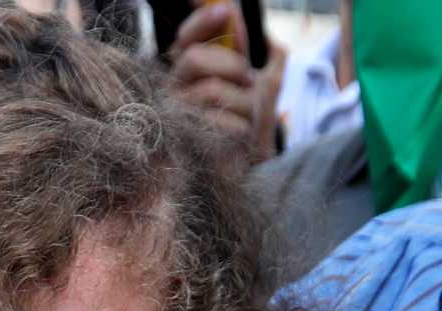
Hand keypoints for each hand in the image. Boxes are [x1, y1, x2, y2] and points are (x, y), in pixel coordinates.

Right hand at [169, 2, 275, 162]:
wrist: (249, 165)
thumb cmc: (252, 121)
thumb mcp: (268, 79)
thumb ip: (263, 50)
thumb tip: (251, 23)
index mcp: (190, 71)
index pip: (185, 38)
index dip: (201, 21)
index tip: (227, 10)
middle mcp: (173, 90)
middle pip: (193, 59)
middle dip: (230, 64)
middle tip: (248, 79)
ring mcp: (175, 117)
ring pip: (210, 91)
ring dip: (243, 103)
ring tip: (247, 118)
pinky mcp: (184, 143)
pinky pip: (218, 122)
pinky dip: (240, 128)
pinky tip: (239, 138)